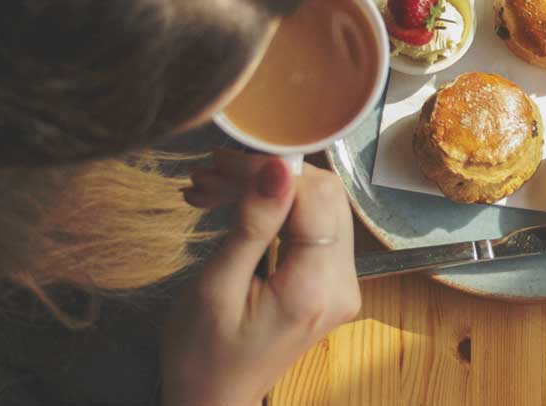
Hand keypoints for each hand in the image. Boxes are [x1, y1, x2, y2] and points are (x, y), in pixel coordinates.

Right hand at [160, 151, 360, 405]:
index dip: (271, 170)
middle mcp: (343, 284)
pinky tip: (231, 205)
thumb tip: (279, 167)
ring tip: (209, 189)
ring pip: (319, 205)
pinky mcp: (330, 280)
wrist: (211, 400)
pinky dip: (275, 209)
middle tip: (210, 173)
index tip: (223, 164)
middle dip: (268, 174)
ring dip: (267, 188)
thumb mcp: (215, 288)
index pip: (314, 199)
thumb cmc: (202, 355)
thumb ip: (252, 225)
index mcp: (315, 289)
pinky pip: (313, 227)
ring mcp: (342, 283)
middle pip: (325, 197)